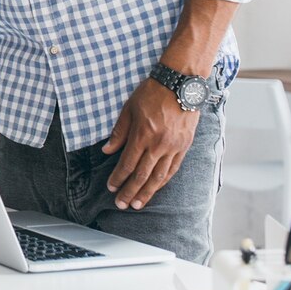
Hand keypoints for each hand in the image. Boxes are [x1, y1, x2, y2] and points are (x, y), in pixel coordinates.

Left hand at [102, 78, 199, 209]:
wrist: (181, 84)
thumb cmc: (151, 93)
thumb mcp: (129, 108)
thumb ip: (119, 132)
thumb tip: (106, 150)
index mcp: (143, 134)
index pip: (128, 163)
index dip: (118, 178)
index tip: (111, 188)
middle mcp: (159, 144)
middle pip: (142, 175)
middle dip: (130, 191)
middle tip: (121, 205)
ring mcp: (174, 147)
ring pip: (159, 176)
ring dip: (147, 192)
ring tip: (137, 204)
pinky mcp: (184, 146)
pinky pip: (173, 169)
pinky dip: (163, 181)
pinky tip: (155, 188)